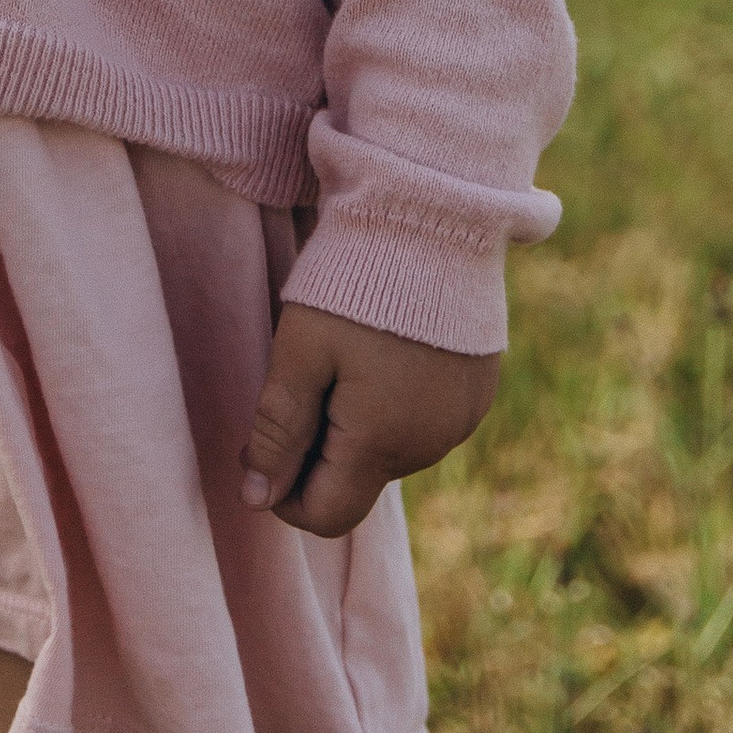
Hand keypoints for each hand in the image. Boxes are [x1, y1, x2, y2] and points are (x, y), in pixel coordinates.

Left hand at [241, 303, 498, 537]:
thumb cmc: (355, 281)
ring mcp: (461, 420)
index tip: (263, 439)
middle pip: (358, 480)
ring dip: (358, 424)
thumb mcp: (301, 349)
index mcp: (381, 444)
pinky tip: (385, 344)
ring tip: (348, 349)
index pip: (326, 516)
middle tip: (304, 373)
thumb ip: (277, 430)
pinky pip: (424, 421)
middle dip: (319, 448)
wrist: (434, 216)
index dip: (283, 491)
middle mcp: (429, 446)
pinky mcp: (478, 392)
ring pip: (391, 450)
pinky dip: (396, 402)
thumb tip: (255, 500)